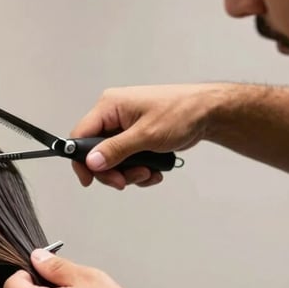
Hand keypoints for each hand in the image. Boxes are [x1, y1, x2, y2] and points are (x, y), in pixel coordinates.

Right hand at [71, 83, 231, 189]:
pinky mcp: (135, 137)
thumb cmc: (181, 112)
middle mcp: (113, 115)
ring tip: (148, 172)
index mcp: (109, 106)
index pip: (81, 135)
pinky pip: (127, 160)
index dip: (81, 160)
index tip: (89, 180)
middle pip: (96, 153)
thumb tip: (92, 162)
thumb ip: (116, 150)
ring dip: (129, 173)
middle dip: (112, 171)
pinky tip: (154, 170)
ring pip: (112, 160)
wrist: (208, 112)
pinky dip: (139, 169)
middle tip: (126, 181)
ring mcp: (124, 127)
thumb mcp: (146, 134)